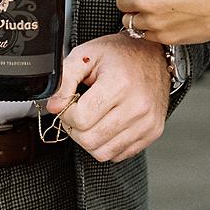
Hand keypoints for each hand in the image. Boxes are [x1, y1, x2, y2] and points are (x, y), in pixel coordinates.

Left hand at [45, 34, 169, 162]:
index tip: (69, 103)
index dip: (66, 113)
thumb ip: (65, 78)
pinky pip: (118, 154)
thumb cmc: (120, 54)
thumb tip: (54, 107)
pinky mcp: (152, 132)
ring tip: (93, 118)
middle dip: (75, 128)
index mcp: (120, 83)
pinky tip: (108, 124)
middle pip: (89, 140)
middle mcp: (137, 105)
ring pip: (102, 152)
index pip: (80, 119)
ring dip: (90, 139)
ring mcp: (147, 122)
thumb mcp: (87, 55)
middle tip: (79, 112)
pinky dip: (107, 144)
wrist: (154, 55)